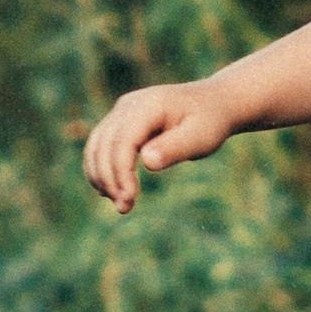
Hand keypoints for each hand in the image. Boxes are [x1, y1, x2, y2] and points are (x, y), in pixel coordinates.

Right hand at [82, 81, 235, 214]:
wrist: (214, 102)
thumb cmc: (209, 121)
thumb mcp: (200, 137)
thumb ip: (175, 148)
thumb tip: (147, 161)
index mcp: (149, 105)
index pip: (123, 140)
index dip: (121, 171)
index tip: (129, 198)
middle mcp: (129, 105)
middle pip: (104, 144)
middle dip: (109, 179)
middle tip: (124, 208)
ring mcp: (121, 112)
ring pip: (96, 146)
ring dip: (101, 177)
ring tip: (119, 204)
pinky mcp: (120, 122)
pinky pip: (100, 146)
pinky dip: (101, 169)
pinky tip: (111, 191)